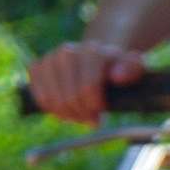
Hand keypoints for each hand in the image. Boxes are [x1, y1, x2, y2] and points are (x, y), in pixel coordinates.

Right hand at [23, 39, 141, 122]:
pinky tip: (65, 108)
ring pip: (52, 100)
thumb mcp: (132, 67)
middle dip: (82, 114)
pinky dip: (52, 109)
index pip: (87, 88)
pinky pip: (40, 98)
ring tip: (79, 113)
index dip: (95, 107)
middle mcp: (68, 52)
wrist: (96, 58)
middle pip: (70, 98)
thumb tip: (117, 76)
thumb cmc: (116, 68)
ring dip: (68, 115)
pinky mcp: (37, 67)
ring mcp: (50, 59)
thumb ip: (132, 69)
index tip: (101, 111)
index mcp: (92, 51)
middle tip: (91, 117)